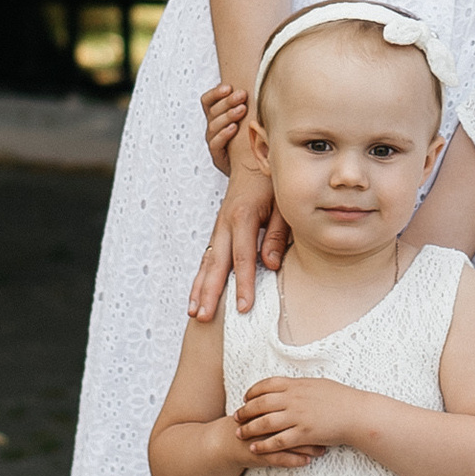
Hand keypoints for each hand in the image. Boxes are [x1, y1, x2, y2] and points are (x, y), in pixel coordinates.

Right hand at [188, 158, 289, 321]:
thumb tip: (270, 264)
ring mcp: (218, 227)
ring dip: (199, 288)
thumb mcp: (281, 204)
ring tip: (194, 312)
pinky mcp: (218, 230)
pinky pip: (208, 257)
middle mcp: (225, 224)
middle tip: (203, 317)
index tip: (243, 307)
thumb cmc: (270, 181)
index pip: (243, 257)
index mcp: (243, 217)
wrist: (251, 158)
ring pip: (207, 262)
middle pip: (216, 264)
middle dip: (210, 292)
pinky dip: (201, 276)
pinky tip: (196, 294)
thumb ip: (276, 234)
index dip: (243, 283)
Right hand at [199, 80, 249, 174]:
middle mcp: (213, 127)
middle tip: (242, 95)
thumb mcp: (251, 118)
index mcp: (217, 116)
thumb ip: (251, 103)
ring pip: (213, 125)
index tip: (228, 87)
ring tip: (241, 109)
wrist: (252, 168)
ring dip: (227, 115)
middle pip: (213, 110)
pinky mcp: (217, 156)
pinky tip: (233, 128)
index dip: (215, 93)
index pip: (208, 101)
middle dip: (227, 101)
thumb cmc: (251, 139)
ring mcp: (214, 141)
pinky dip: (223, 135)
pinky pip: (215, 144)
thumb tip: (262, 81)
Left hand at [234, 374, 333, 464]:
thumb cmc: (341, 398)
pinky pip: (278, 441)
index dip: (252, 392)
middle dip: (245, 411)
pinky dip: (264, 445)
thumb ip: (300, 386)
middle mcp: (294, 399)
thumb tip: (288, 386)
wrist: (357, 414)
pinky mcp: (303, 434)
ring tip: (239, 434)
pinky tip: (255, 448)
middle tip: (236, 417)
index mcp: (297, 385)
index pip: (266, 385)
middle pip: (261, 404)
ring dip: (249, 429)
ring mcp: (298, 417)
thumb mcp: (318, 384)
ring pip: (265, 423)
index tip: (245, 398)